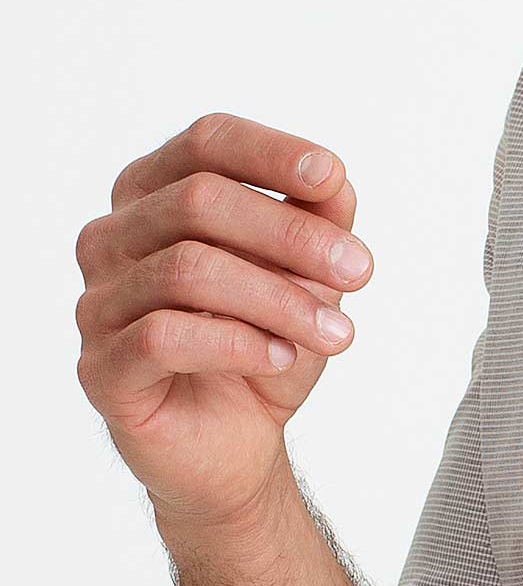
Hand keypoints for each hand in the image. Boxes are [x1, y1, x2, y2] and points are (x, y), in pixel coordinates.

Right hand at [74, 113, 373, 537]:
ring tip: (336, 333)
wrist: (236, 443)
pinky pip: (163, 337)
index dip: (269, 151)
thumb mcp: (309, 278)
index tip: (331, 177)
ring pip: (186, 269)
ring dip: (278, 298)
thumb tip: (333, 182)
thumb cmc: (263, 344)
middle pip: (197, 201)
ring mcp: (98, 303)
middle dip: (292, 234)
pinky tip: (282, 359)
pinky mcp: (100, 369)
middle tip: (361, 272)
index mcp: (155, 197)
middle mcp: (112, 239)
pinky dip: (239, 344)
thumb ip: (319, 223)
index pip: (205, 142)